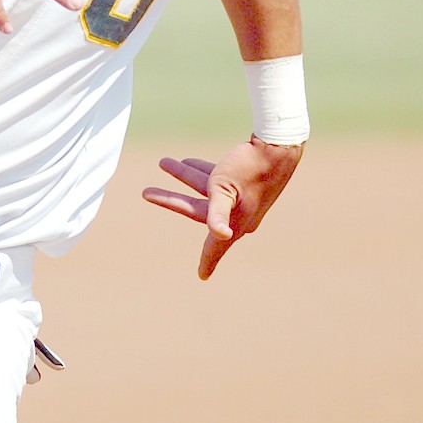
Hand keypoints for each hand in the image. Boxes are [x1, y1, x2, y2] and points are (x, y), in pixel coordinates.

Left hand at [142, 136, 302, 279]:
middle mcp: (238, 214)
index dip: (208, 261)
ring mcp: (241, 198)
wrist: (277, 146)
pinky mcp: (242, 181)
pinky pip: (216, 180)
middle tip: (146, 192)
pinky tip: (188, 162)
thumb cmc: (249, 168)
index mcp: (234, 221)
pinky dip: (200, 172)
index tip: (202, 276)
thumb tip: (222, 234)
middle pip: (197, 210)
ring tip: (163, 162)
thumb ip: (217, 212)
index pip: (215, 246)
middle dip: (171, 199)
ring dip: (183, 177)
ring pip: (204, 190)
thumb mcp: (225, 188)